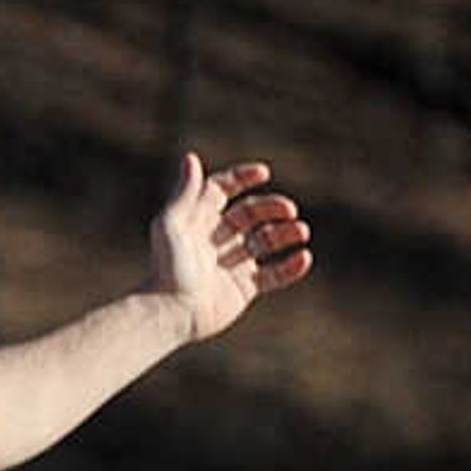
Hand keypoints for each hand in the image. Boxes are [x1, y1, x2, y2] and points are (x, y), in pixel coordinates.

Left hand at [150, 154, 312, 341]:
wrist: (169, 312)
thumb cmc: (167, 267)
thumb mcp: (171, 225)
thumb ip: (185, 193)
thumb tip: (191, 157)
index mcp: (198, 220)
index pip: (222, 191)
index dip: (241, 178)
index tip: (263, 173)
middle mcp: (215, 239)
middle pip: (251, 214)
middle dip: (273, 208)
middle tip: (289, 210)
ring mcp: (231, 263)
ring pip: (266, 241)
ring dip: (287, 234)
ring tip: (301, 232)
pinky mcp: (242, 288)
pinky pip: (274, 275)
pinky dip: (291, 267)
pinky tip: (304, 257)